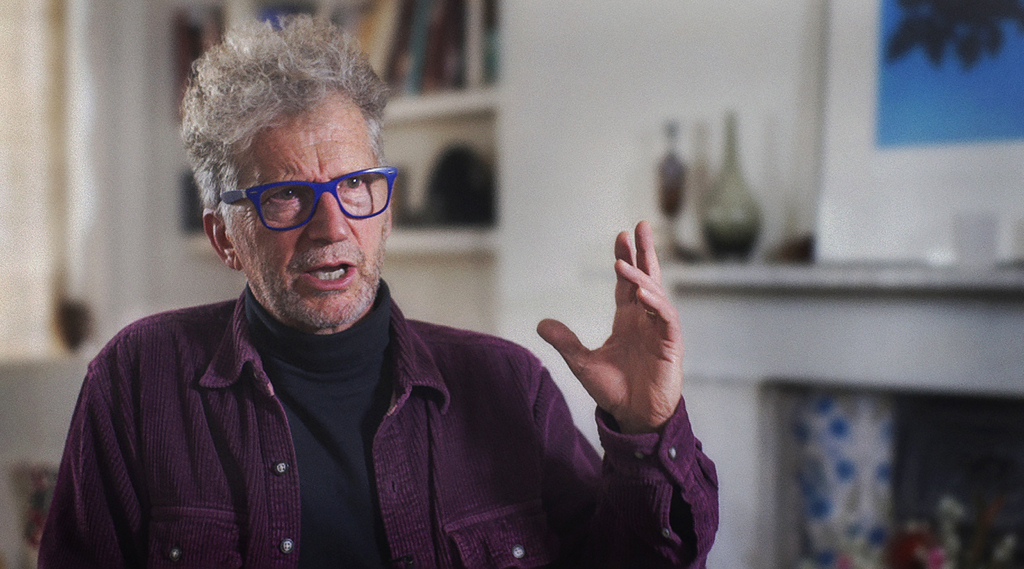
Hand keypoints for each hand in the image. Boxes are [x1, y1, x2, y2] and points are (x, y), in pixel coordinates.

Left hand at [537, 221, 683, 433]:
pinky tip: (643, 289)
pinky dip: (656, 302)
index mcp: (628, 320)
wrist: (634, 417)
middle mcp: (645, 320)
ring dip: (643, 274)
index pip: (627, 283)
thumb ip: (565, 342)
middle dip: (644, 252)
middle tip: (641, 225)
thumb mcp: (582, 363)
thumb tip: (541, 323)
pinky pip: (666, 317)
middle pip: (647, 278)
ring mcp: (659, 330)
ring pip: (656, 293)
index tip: (620, 236)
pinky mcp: (671, 344)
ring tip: (625, 259)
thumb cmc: (614, 391)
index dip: (625, 260)